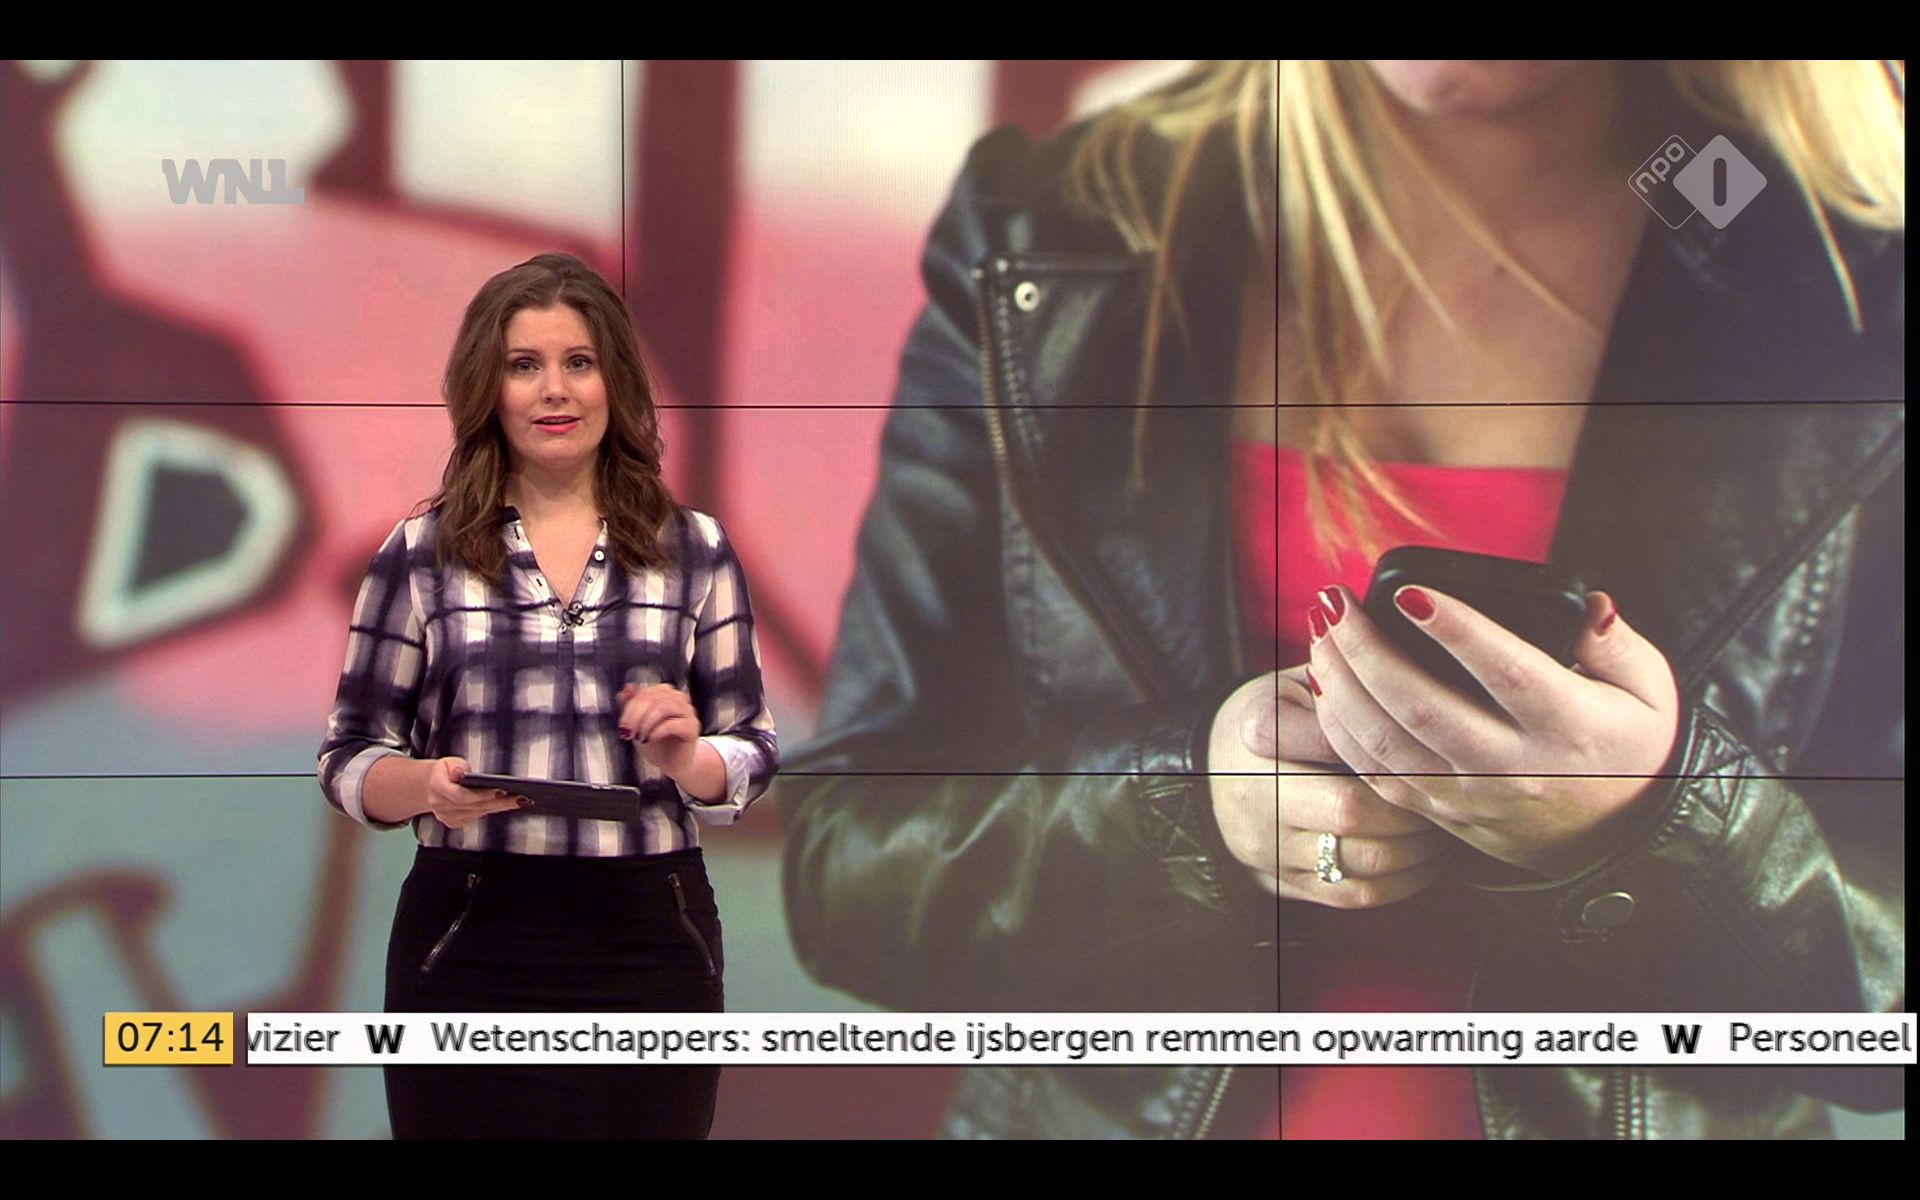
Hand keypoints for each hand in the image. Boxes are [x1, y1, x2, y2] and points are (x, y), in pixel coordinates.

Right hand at [424, 757, 526, 829]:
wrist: (432, 784)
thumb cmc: (446, 770)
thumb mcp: (450, 762)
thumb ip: (457, 766)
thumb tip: (460, 774)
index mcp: (437, 787)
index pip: (461, 795)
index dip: (482, 794)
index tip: (502, 790)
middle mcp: (440, 806)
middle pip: (475, 806)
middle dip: (500, 802)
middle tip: (521, 798)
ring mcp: (446, 817)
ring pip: (479, 812)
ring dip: (500, 807)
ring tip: (520, 800)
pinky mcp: (454, 823)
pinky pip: (477, 816)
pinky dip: (492, 810)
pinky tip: (507, 805)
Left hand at [616, 683, 702, 773]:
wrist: (672, 764)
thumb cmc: (656, 743)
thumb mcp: (637, 723)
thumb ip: (631, 704)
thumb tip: (627, 688)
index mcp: (666, 694)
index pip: (646, 692)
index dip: (630, 707)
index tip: (622, 725)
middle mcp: (679, 699)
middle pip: (654, 698)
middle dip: (636, 715)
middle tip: (628, 732)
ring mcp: (688, 713)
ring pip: (664, 707)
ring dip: (646, 723)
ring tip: (639, 737)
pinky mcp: (692, 728)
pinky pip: (673, 724)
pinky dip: (657, 732)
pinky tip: (650, 740)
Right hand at [1209, 669, 1448, 906]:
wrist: (1207, 762)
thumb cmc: (1269, 715)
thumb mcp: (1295, 687)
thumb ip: (1343, 700)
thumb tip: (1405, 721)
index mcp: (1260, 747)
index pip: (1348, 788)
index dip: (1402, 788)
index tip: (1434, 774)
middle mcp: (1256, 807)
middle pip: (1356, 834)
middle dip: (1413, 827)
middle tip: (1444, 806)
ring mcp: (1265, 853)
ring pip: (1358, 876)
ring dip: (1411, 861)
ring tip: (1435, 835)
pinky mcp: (1276, 884)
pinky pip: (1346, 898)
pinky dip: (1393, 887)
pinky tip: (1416, 863)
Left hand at [1307, 584, 1679, 874]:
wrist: (1617, 842)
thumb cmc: (1631, 748)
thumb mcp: (1649, 694)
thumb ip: (1618, 644)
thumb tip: (1592, 606)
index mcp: (1568, 727)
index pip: (1506, 673)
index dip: (1456, 632)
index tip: (1410, 594)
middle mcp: (1513, 767)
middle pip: (1423, 708)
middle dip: (1366, 651)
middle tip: (1334, 601)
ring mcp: (1469, 795)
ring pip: (1386, 744)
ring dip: (1342, 684)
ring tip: (1321, 631)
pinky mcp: (1440, 812)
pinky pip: (1375, 773)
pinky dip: (1340, 727)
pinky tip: (1325, 683)